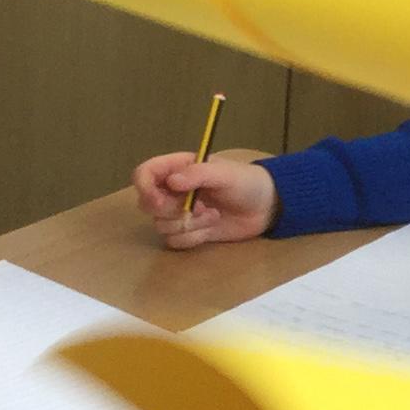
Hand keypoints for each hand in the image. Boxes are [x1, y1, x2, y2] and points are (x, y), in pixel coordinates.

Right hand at [131, 150, 277, 247]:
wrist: (265, 208)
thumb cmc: (245, 182)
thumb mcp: (224, 174)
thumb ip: (198, 174)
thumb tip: (171, 182)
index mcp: (177, 169)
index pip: (144, 174)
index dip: (144, 187)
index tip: (158, 200)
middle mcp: (173, 191)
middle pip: (147, 204)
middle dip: (170, 211)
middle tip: (197, 207)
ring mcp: (180, 213)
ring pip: (161, 226)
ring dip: (188, 224)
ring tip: (212, 215)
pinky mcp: (189, 232)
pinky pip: (175, 241)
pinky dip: (193, 238)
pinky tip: (211, 227)